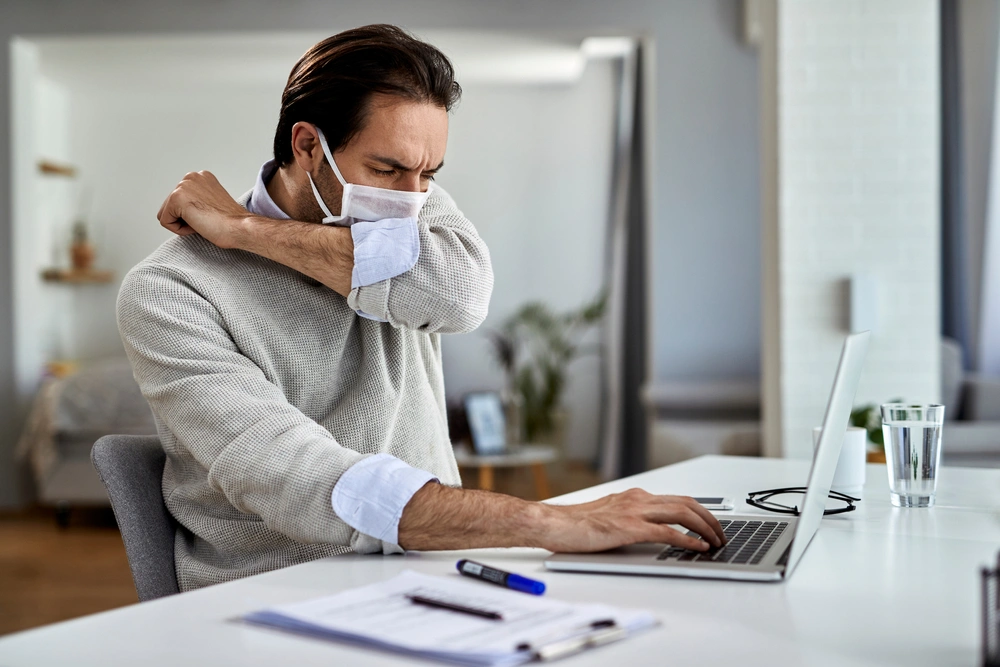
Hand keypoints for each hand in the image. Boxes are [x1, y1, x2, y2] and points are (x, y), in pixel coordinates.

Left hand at [157, 171, 247, 248]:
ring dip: (183, 223)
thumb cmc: (232, 222)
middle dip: (186, 218)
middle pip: (171, 206)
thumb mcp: (213, 203)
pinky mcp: (176, 198)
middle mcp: (191, 177)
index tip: (211, 215)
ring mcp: (183, 186)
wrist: (239, 227)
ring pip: (166, 214)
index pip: (182, 200)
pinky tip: (198, 224)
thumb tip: (189, 209)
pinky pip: (165, 221)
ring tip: (203, 221)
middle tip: (207, 219)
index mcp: (201, 177)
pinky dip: (179, 229)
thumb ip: (199, 200)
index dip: (194, 214)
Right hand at [541, 488, 725, 552]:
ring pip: (682, 513)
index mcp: (634, 496)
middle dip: (710, 518)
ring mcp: (634, 511)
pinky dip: (687, 539)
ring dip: (704, 527)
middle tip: (721, 534)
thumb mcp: (608, 518)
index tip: (711, 524)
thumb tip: (650, 534)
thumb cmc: (574, 524)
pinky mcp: (629, 527)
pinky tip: (697, 547)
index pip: (676, 499)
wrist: (553, 523)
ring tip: (715, 541)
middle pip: (686, 503)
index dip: (700, 511)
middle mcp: (638, 499)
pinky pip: (667, 532)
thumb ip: (629, 520)